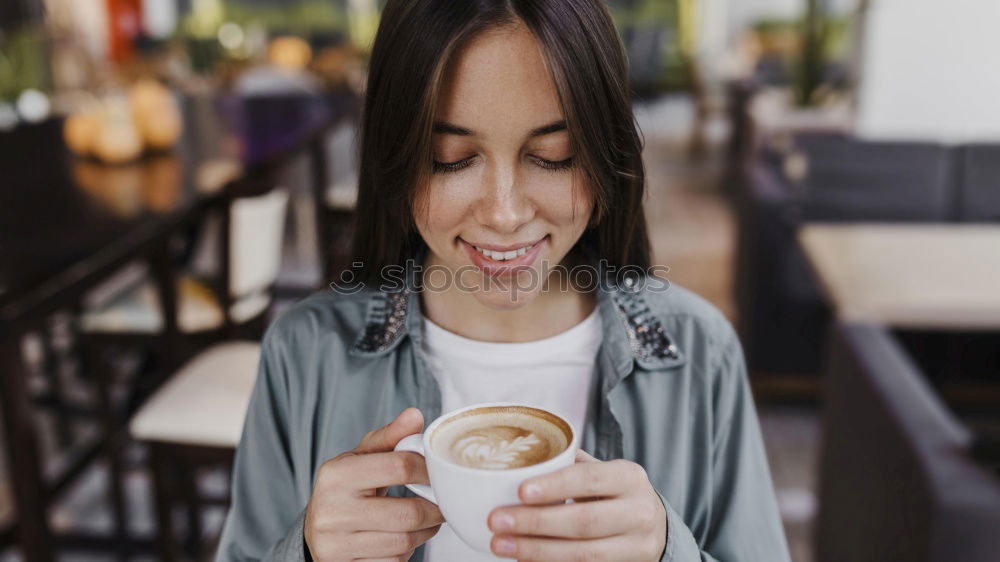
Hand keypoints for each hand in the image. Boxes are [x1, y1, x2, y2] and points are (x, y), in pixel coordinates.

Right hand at [305, 408, 443, 560]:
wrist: (315, 532)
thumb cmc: (345, 489)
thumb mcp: (359, 458)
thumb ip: (388, 437)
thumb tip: (415, 416)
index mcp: (336, 475)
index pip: (398, 467)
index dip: (427, 470)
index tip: (437, 473)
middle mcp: (332, 510)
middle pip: (407, 513)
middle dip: (434, 509)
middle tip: (442, 503)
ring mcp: (336, 545)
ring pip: (403, 541)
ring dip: (425, 532)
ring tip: (428, 520)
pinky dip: (406, 552)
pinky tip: (406, 539)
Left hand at [487, 450, 665, 560]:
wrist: (653, 526)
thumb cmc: (615, 493)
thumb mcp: (603, 472)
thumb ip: (570, 467)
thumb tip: (520, 463)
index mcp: (630, 477)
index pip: (589, 479)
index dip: (555, 486)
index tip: (520, 491)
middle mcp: (639, 512)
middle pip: (584, 521)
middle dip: (536, 523)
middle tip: (497, 520)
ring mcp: (637, 547)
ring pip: (583, 554)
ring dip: (536, 550)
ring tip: (500, 544)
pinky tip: (523, 559)